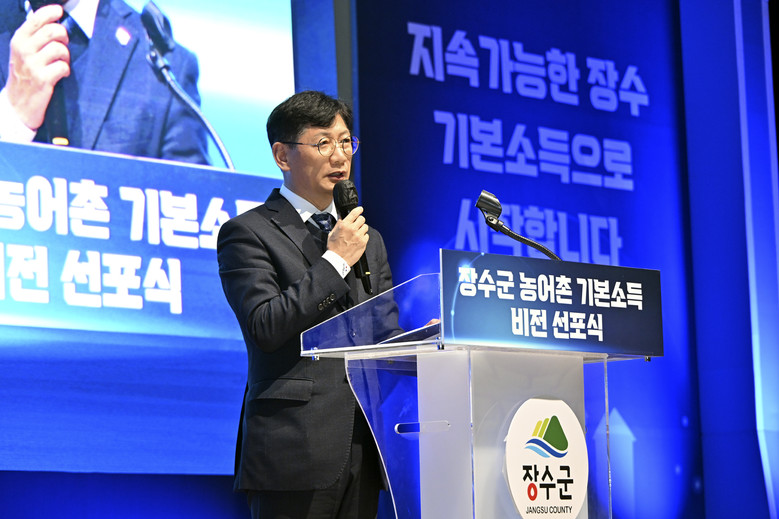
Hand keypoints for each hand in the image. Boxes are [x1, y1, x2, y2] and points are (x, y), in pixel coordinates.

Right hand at [6, 4, 69, 129]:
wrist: (17, 104)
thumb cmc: (25, 75)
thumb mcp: (23, 52)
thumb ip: (34, 38)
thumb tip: (53, 22)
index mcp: (19, 40)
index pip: (36, 19)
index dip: (50, 12)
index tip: (59, 10)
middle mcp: (23, 50)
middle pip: (52, 31)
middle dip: (63, 36)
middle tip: (63, 44)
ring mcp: (32, 64)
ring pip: (59, 48)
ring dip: (66, 55)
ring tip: (62, 62)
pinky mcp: (42, 79)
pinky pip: (63, 67)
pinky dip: (66, 70)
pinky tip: (61, 74)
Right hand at [327, 206, 368, 266]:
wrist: (338, 260)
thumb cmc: (334, 248)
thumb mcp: (332, 233)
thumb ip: (338, 224)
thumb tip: (342, 218)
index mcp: (344, 225)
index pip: (354, 213)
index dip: (359, 209)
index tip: (360, 209)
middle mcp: (352, 229)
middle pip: (362, 219)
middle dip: (360, 220)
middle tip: (357, 224)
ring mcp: (359, 236)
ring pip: (365, 227)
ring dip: (362, 229)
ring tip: (357, 233)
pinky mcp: (363, 243)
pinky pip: (367, 236)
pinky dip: (363, 237)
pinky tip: (358, 240)